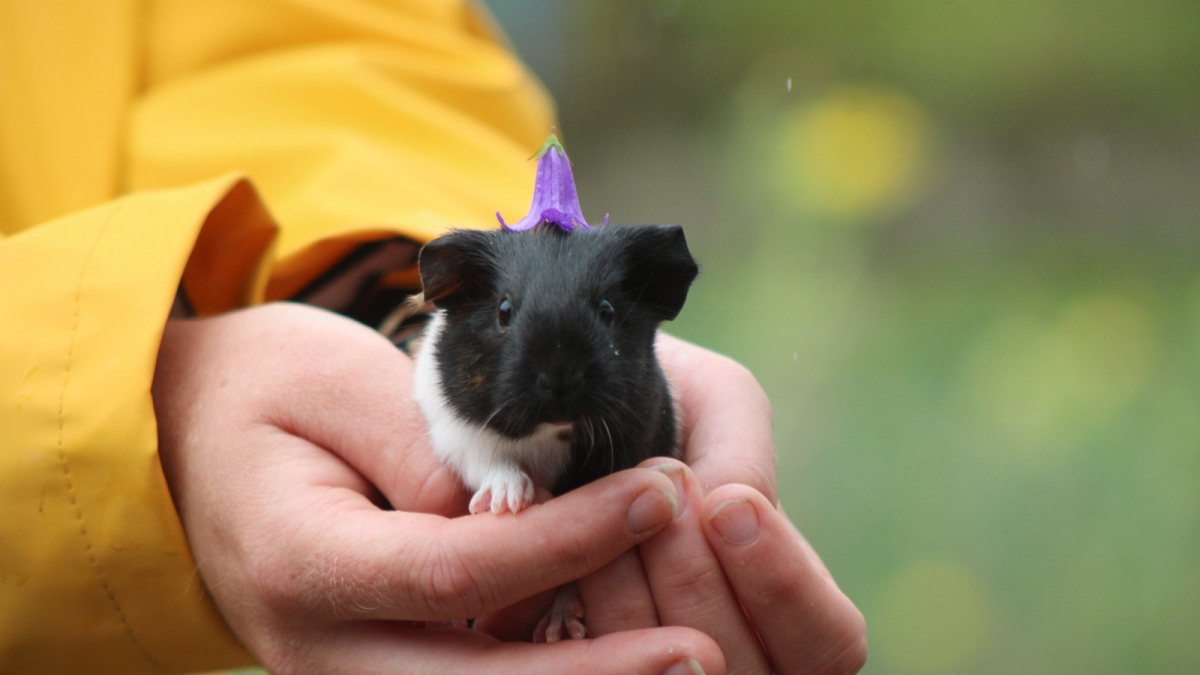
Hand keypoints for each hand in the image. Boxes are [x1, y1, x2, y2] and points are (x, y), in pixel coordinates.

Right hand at [152, 303, 725, 674]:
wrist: (176, 438)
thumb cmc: (258, 389)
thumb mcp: (334, 381)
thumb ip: (426, 449)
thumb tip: (520, 516)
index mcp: (300, 561)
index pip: (458, 569)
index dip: (569, 540)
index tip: (661, 493)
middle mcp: (318, 646)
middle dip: (595, 672)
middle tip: (700, 649)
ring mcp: (340, 671)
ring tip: (679, 662)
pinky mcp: (368, 666)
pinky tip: (613, 658)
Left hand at [485, 336, 866, 674]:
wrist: (564, 401)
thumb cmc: (657, 401)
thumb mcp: (718, 402)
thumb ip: (741, 455)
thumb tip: (729, 515)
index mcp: (782, 602)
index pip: (830, 641)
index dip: (784, 585)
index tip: (727, 508)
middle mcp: (731, 649)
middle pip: (743, 666)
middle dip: (693, 580)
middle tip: (653, 503)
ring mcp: (659, 661)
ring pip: (669, 673)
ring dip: (629, 598)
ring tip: (600, 527)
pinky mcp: (589, 663)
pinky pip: (592, 669)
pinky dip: (570, 623)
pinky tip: (551, 573)